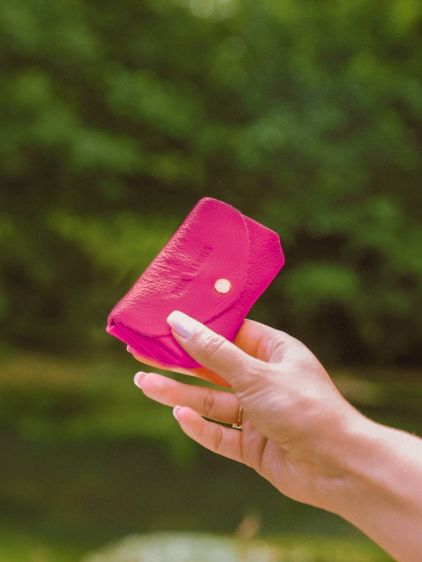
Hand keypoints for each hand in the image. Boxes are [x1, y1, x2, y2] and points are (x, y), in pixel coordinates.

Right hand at [131, 311, 362, 511]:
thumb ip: (214, 352)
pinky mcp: (254, 444)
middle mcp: (264, 380)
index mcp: (273, 353)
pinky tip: (179, 416)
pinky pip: (221, 434)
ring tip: (145, 384)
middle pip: (213, 368)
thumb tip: (180, 322)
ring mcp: (258, 413)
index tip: (166, 321)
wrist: (340, 467)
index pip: (229, 333)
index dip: (198, 327)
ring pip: (212, 402)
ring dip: (180, 394)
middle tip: (142, 354)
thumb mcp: (255, 374)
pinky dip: (201, 427)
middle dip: (179, 363)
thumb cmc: (305, 408)